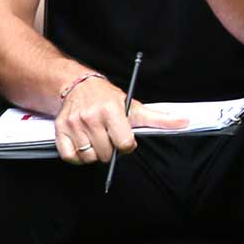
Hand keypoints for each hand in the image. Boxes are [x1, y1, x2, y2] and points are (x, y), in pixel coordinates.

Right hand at [54, 75, 186, 165]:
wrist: (79, 85)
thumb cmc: (109, 98)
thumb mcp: (135, 106)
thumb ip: (158, 118)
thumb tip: (184, 122)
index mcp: (111, 110)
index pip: (124, 143)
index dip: (127, 146)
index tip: (125, 140)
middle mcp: (91, 117)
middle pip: (106, 153)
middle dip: (111, 150)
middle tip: (110, 138)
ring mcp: (74, 124)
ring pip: (89, 157)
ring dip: (95, 155)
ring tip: (98, 142)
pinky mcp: (60, 130)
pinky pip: (70, 157)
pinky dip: (78, 157)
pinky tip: (84, 147)